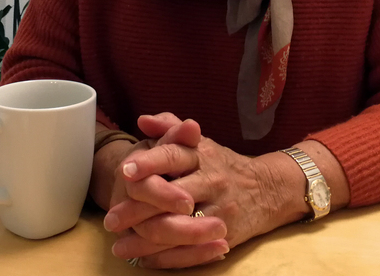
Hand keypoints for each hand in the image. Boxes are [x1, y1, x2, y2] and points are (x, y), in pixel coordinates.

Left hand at [106, 114, 292, 268]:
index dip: (149, 162)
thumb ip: (171, 128)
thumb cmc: (223, 164)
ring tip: (119, 246)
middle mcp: (211, 179)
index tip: (125, 171)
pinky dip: (165, 257)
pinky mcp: (224, 234)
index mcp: (201, 154)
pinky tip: (144, 258)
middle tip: (111, 219)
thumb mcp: (200, 142)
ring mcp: (219, 209)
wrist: (268, 188)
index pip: (172, 155)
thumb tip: (143, 120)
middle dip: (138, 209)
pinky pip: (191, 249)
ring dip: (145, 240)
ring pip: (178, 227)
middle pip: (171, 196)